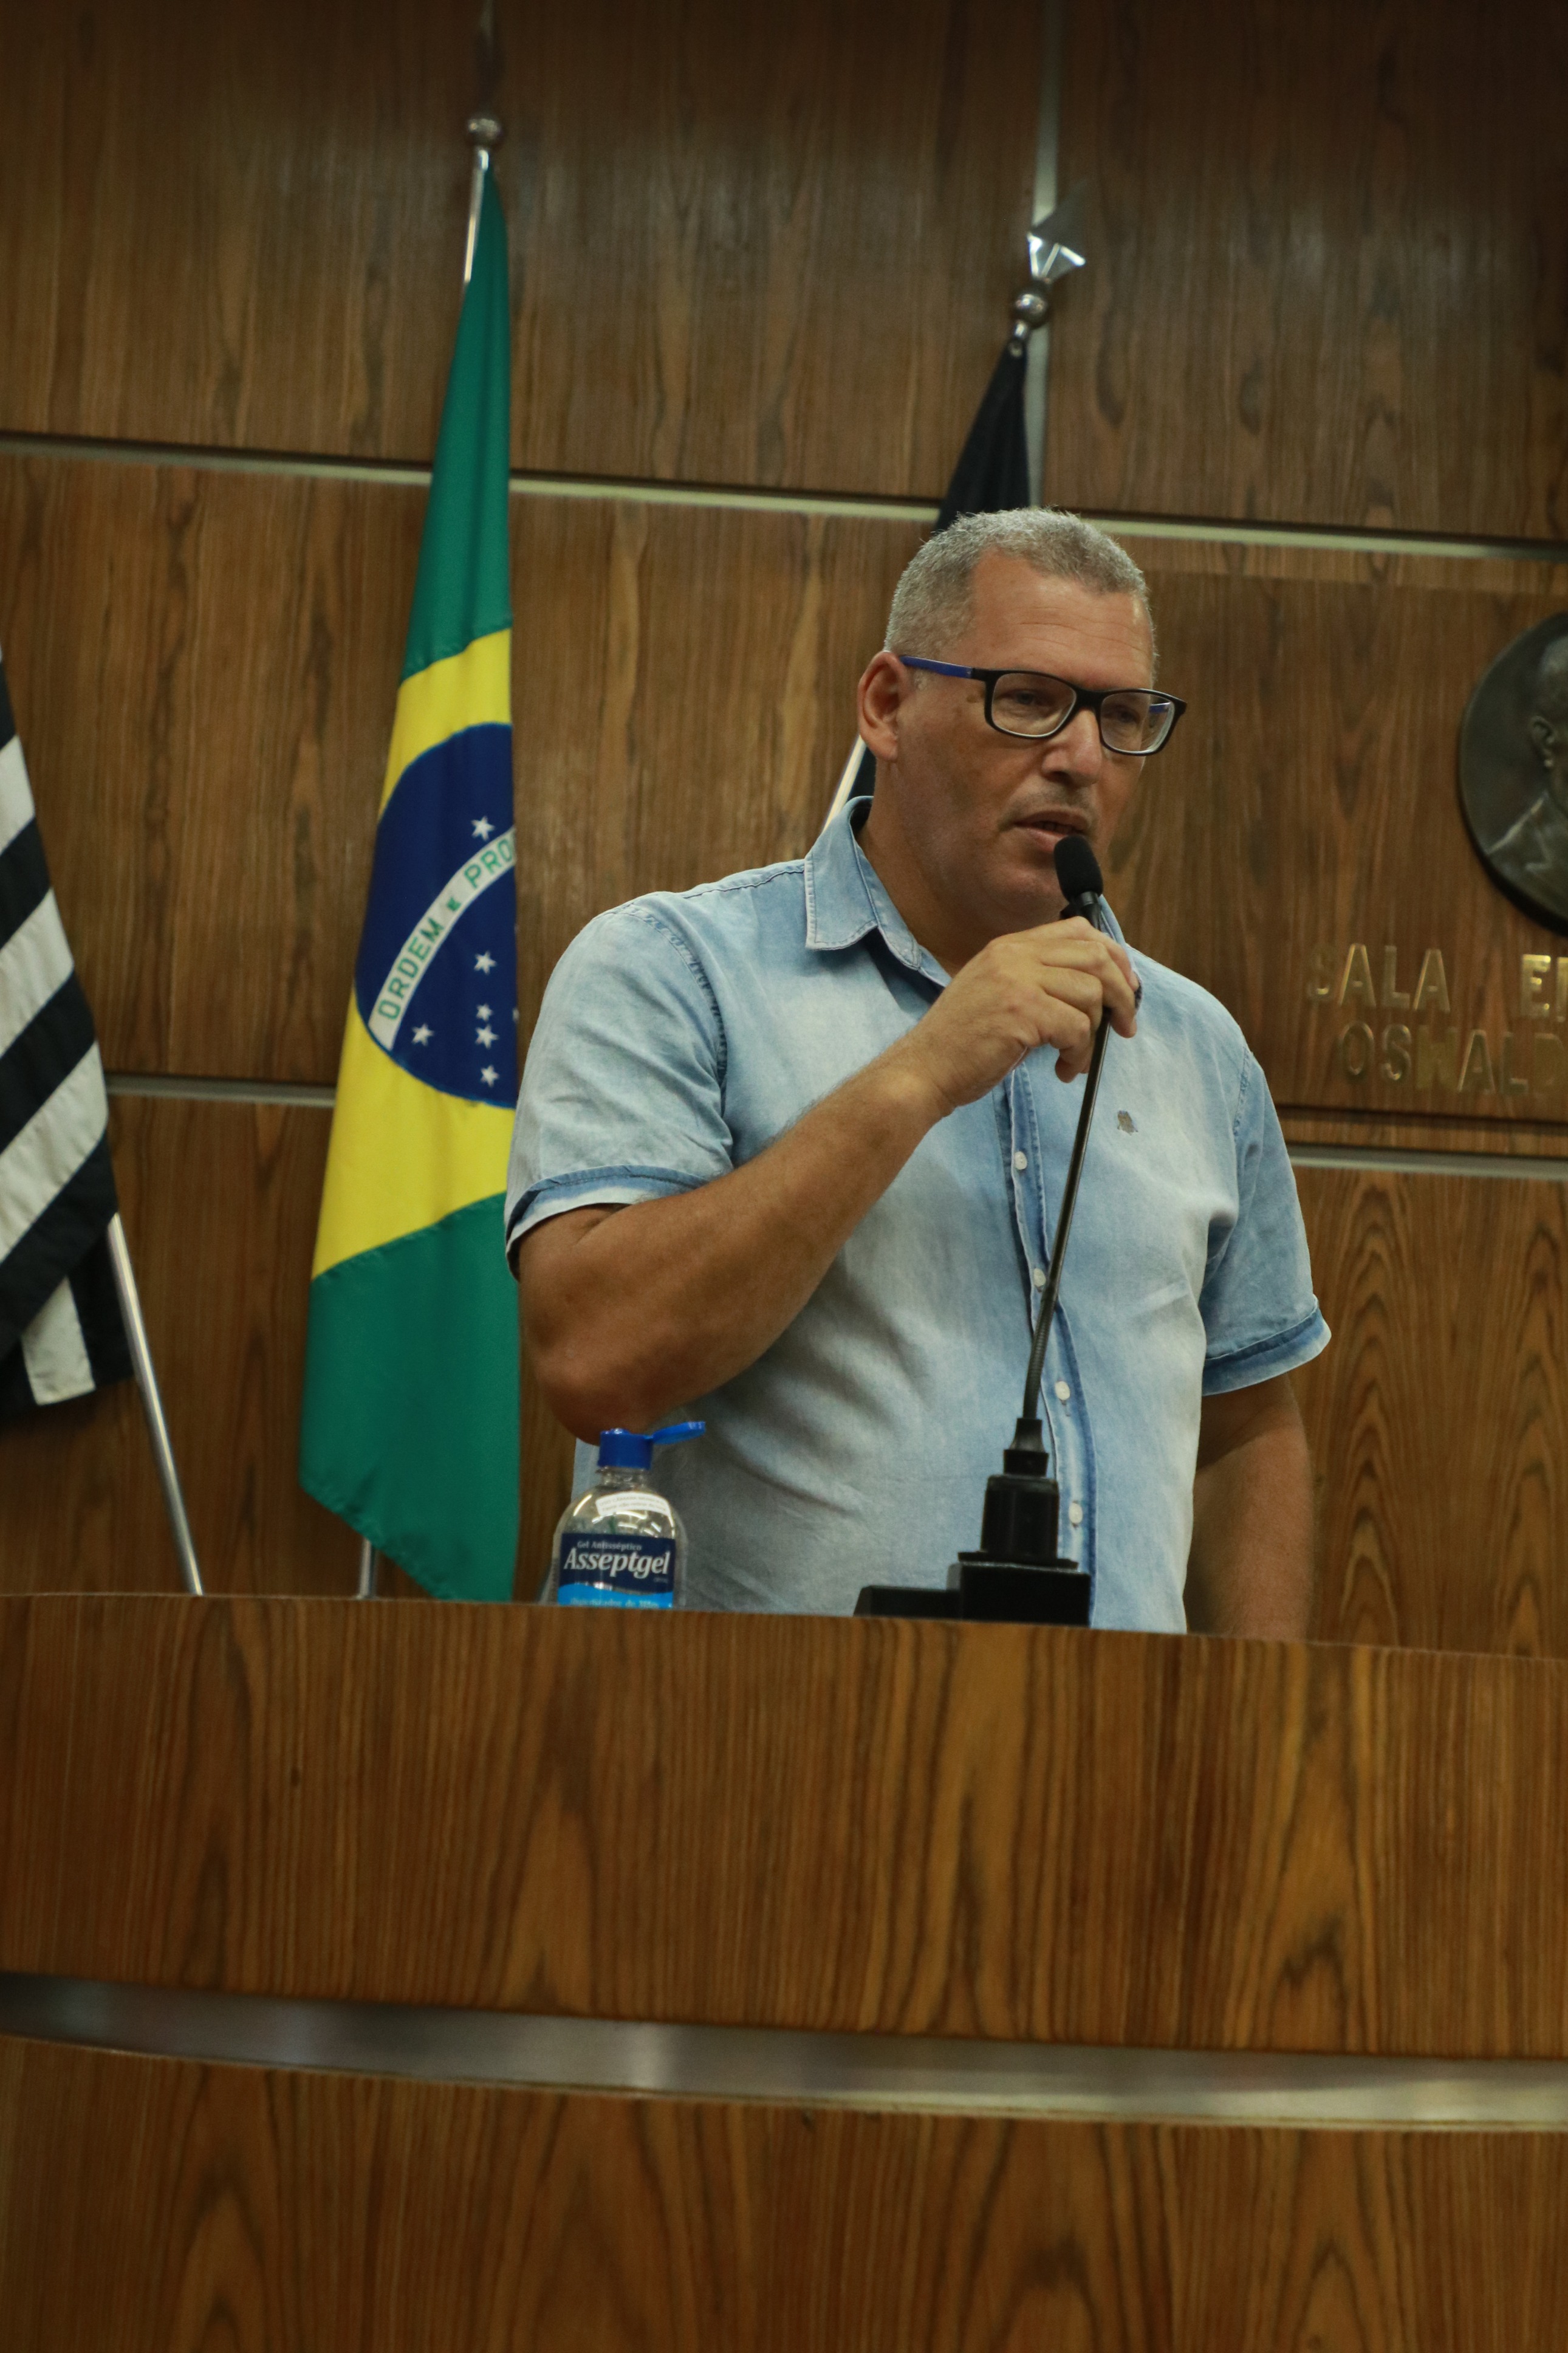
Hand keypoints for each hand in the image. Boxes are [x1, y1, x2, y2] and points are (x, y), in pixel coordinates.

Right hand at [893, 918, 1138, 1110]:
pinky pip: (1077, 1027)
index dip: (1114, 958)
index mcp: (1009, 946)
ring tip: (1075, 1059)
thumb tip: (1098, 991)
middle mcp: (1013, 955)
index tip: (1125, 989)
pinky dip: (1079, 1053)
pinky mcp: (1020, 1011)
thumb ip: (1038, 981)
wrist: (923, 1069)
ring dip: (1094, 1035)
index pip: (1079, 931)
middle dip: (1121, 993)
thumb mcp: (999, 994)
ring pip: (1091, 994)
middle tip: (1123, 1027)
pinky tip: (1062, 1068)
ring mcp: (1016, 980)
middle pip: (1095, 956)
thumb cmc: (962, 1043)